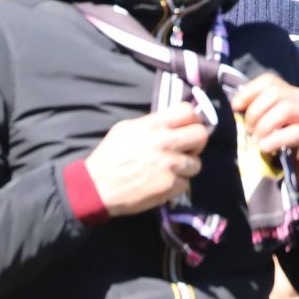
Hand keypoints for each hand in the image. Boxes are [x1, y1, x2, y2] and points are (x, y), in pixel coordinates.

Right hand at [85, 104, 211, 215]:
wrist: (96, 187)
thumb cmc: (109, 157)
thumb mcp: (126, 129)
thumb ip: (152, 123)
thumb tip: (171, 122)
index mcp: (154, 126)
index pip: (188, 112)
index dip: (192, 120)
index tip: (187, 127)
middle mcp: (165, 143)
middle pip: (201, 136)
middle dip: (196, 143)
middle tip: (186, 149)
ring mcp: (170, 166)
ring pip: (196, 164)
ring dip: (186, 168)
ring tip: (171, 170)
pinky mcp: (170, 187)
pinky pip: (186, 184)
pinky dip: (177, 185)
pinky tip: (163, 184)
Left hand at [231, 72, 298, 197]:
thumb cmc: (290, 151)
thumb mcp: (272, 130)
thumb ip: (260, 117)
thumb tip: (236, 108)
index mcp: (293, 96)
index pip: (270, 80)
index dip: (250, 91)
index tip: (236, 107)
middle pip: (277, 92)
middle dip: (256, 110)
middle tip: (248, 131)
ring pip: (287, 108)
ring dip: (265, 124)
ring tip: (257, 140)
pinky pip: (297, 132)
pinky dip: (277, 138)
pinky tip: (266, 148)